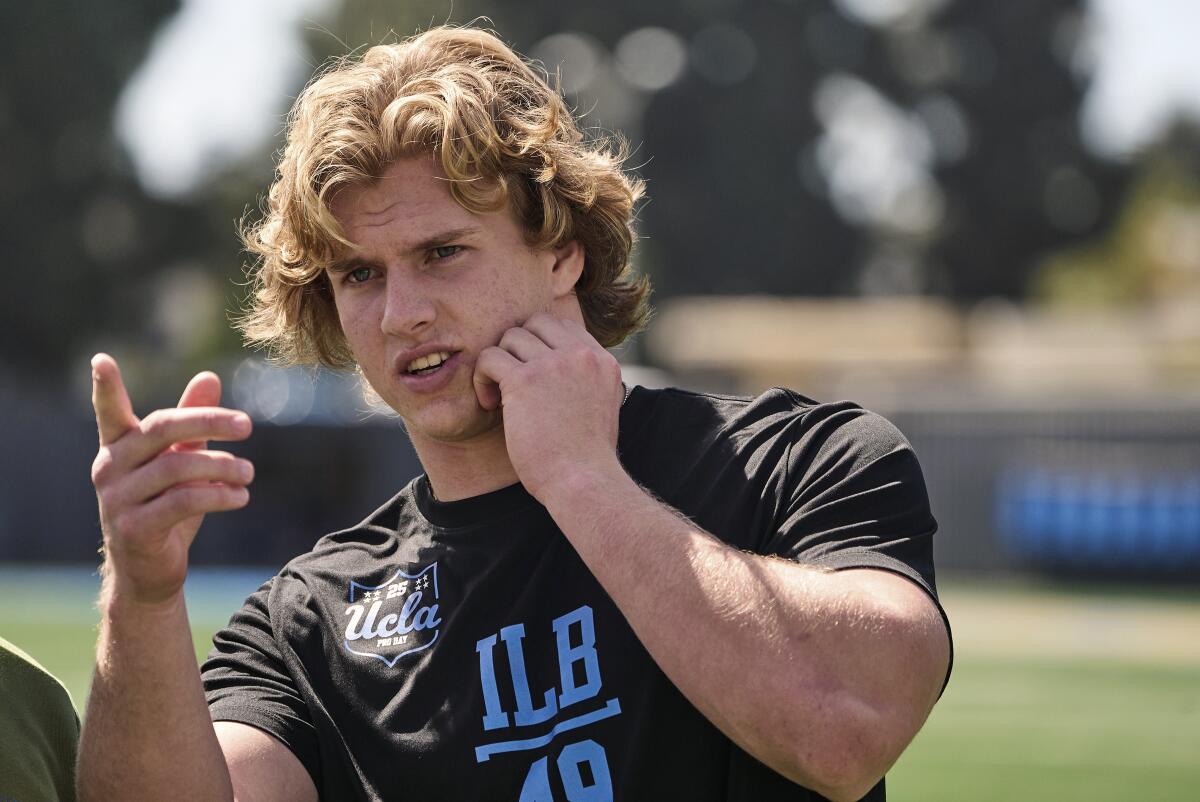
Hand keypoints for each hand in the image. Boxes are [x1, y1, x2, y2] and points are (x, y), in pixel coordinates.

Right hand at [90, 354, 253, 604]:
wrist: (149, 572)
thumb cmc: (167, 508)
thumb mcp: (181, 461)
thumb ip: (192, 422)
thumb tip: (209, 376)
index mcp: (119, 448)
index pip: (110, 412)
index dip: (105, 388)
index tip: (101, 360)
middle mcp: (110, 469)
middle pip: (162, 429)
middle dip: (209, 422)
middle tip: (247, 425)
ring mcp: (117, 500)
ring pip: (178, 467)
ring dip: (223, 467)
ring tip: (249, 473)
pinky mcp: (134, 529)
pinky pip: (183, 501)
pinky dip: (218, 496)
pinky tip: (241, 497)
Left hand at [472, 313, 624, 500]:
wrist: (582, 481)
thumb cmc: (586, 457)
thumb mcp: (602, 406)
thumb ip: (586, 379)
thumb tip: (561, 367)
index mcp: (602, 361)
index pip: (564, 326)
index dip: (541, 344)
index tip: (533, 376)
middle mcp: (580, 356)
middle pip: (536, 323)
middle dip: (518, 348)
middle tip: (512, 380)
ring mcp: (553, 365)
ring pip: (510, 338)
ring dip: (499, 363)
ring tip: (499, 396)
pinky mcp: (524, 381)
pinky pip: (489, 358)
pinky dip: (482, 378)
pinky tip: (490, 404)